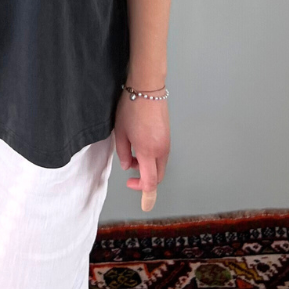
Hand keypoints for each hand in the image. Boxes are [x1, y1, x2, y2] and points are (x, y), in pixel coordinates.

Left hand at [113, 79, 169, 211]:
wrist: (148, 88)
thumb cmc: (131, 107)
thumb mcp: (120, 132)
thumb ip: (123, 153)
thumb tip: (129, 165)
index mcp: (148, 151)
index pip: (150, 182)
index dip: (144, 194)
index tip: (140, 200)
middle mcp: (161, 150)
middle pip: (157, 177)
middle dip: (145, 181)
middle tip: (131, 175)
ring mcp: (167, 143)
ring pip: (160, 166)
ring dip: (148, 168)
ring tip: (132, 155)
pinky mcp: (168, 137)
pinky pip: (162, 155)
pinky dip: (152, 159)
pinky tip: (140, 147)